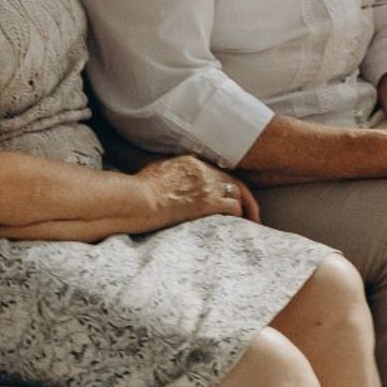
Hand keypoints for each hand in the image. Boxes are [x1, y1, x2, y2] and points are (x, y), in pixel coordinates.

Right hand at [138, 155, 257, 227]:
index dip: (224, 186)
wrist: (136, 199)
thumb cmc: (137, 190)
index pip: (216, 173)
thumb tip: (168, 178)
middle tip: (249, 211)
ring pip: (237, 193)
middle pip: (232, 181)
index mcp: (191, 163)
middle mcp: (203, 171)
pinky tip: (240, 224)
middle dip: (243, 196)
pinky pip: (233, 207)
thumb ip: (169, 173)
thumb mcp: (155, 172)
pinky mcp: (208, 202)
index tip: (228, 197)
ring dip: (246, 207)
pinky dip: (239, 215)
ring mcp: (207, 186)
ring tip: (250, 221)